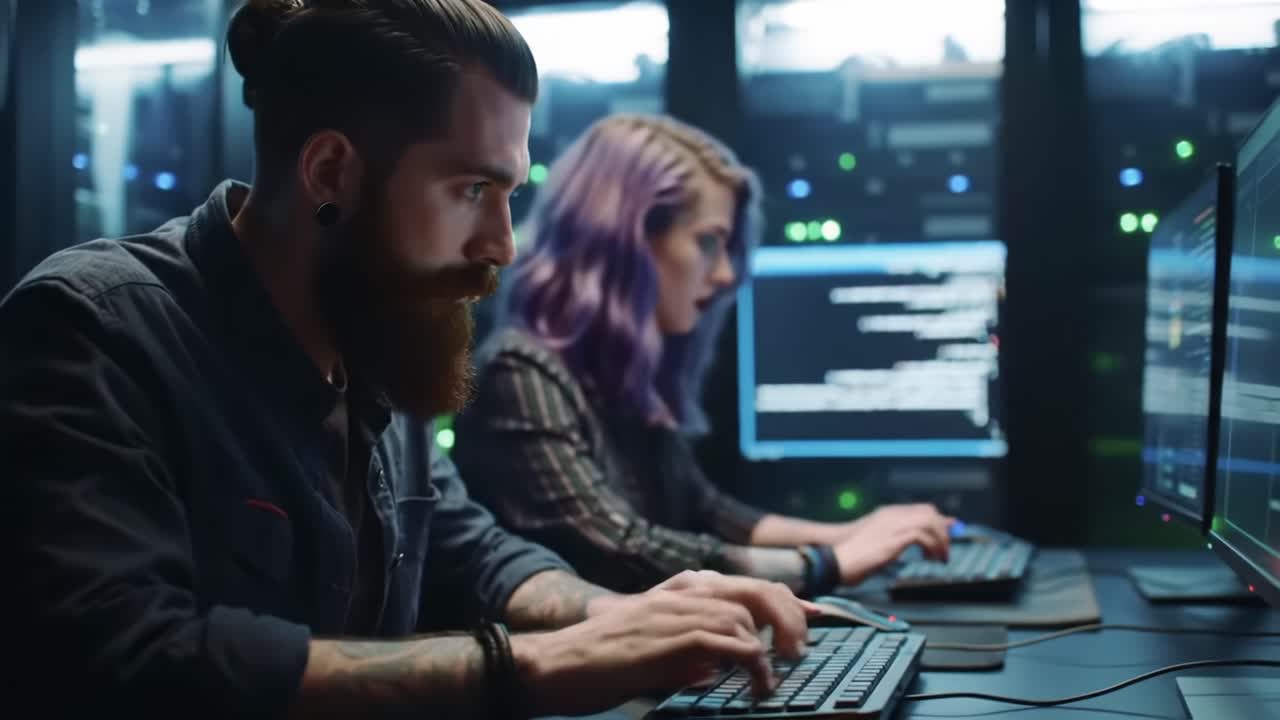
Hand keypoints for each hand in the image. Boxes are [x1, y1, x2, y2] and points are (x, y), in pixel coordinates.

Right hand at [514, 570, 812, 715]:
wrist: (552, 664)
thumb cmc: (594, 662)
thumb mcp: (647, 648)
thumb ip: (683, 650)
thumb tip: (716, 666)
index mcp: (673, 592)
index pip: (741, 585)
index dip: (782, 600)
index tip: (809, 617)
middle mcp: (678, 595)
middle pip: (753, 590)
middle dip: (788, 616)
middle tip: (800, 649)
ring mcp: (675, 613)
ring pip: (746, 616)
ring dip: (772, 646)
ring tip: (777, 674)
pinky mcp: (673, 639)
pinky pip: (731, 643)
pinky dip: (754, 662)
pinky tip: (758, 682)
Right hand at [831, 504, 955, 585]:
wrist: (837, 562)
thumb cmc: (851, 557)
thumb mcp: (876, 545)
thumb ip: (895, 541)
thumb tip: (910, 546)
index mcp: (886, 515)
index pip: (920, 510)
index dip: (937, 521)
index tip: (947, 533)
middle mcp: (891, 515)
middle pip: (929, 512)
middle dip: (942, 530)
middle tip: (945, 549)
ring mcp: (892, 525)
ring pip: (929, 521)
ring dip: (940, 540)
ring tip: (941, 557)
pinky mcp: (894, 538)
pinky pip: (923, 536)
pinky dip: (933, 547)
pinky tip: (930, 559)